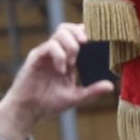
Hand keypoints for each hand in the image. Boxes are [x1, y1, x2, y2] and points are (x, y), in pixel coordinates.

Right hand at [0, 24, 113, 139]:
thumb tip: (111, 86)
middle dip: (79, 32)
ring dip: (71, 45)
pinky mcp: (36, 58)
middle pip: (66, 28)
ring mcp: (45, 54)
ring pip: (59, 34)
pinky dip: (59, 55)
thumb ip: (92, 90)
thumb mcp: (76, 97)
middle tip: (87, 43)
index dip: (87, 34)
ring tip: (72, 63)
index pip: (76, 36)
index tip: (99, 40)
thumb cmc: (49, 102)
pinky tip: (62, 70)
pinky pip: (49, 47)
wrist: (29, 110)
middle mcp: (56, 53)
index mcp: (67, 58)